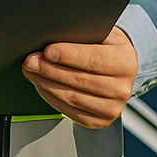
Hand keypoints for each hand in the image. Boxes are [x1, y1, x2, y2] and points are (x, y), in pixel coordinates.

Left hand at [23, 26, 138, 127]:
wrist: (120, 72)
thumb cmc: (107, 49)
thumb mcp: (103, 35)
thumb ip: (84, 36)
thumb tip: (55, 37)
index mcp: (125, 62)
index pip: (93, 59)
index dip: (68, 55)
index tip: (47, 51)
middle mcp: (123, 88)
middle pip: (79, 80)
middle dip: (50, 69)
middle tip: (30, 61)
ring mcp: (112, 108)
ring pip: (71, 97)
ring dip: (46, 84)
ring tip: (32, 72)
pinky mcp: (100, 121)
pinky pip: (70, 111)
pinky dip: (51, 98)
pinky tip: (42, 86)